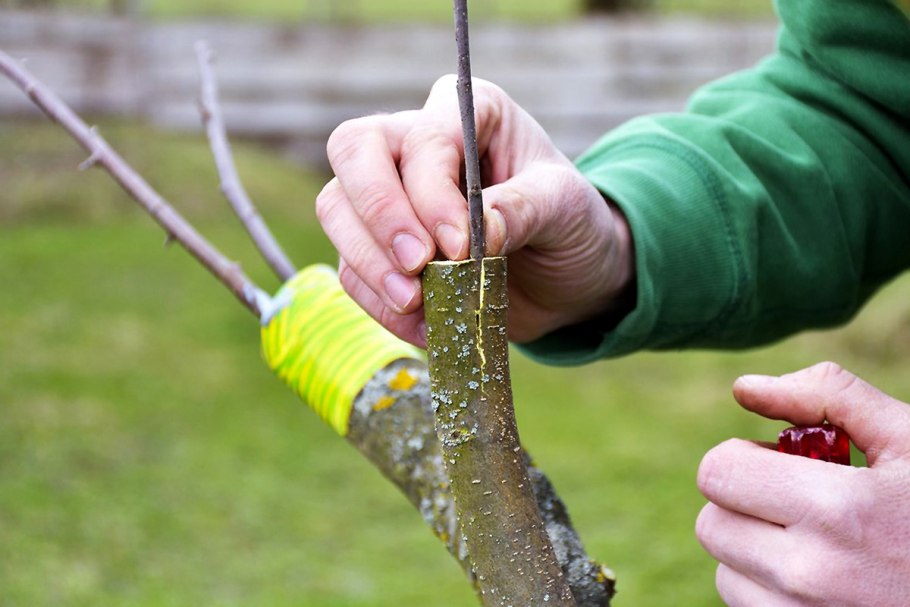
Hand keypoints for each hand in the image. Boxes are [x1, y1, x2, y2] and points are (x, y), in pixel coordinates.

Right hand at [316, 75, 633, 346]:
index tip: (460, 247)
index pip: (423, 140)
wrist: (568, 278)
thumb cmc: (571, 225)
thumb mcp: (566, 208)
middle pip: (354, 152)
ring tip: (416, 303)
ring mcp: (389, 195)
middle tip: (417, 267)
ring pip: (337, 209)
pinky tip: (423, 324)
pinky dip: (379, 303)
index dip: (430, 194)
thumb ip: (522, 210)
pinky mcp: (379, 248)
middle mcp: (416, 142)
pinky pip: (351, 269)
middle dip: (380, 216)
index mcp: (466, 114)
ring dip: (369, 264)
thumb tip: (475, 234)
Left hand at [696, 362, 909, 605]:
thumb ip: (828, 398)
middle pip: (711, 523)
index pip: (718, 471)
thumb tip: (745, 388)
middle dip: (744, 502)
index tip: (779, 462)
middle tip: (797, 501)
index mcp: (838, 509)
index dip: (743, 458)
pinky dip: (767, 591)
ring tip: (818, 543)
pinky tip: (822, 581)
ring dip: (754, 550)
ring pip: (725, 571)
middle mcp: (812, 575)